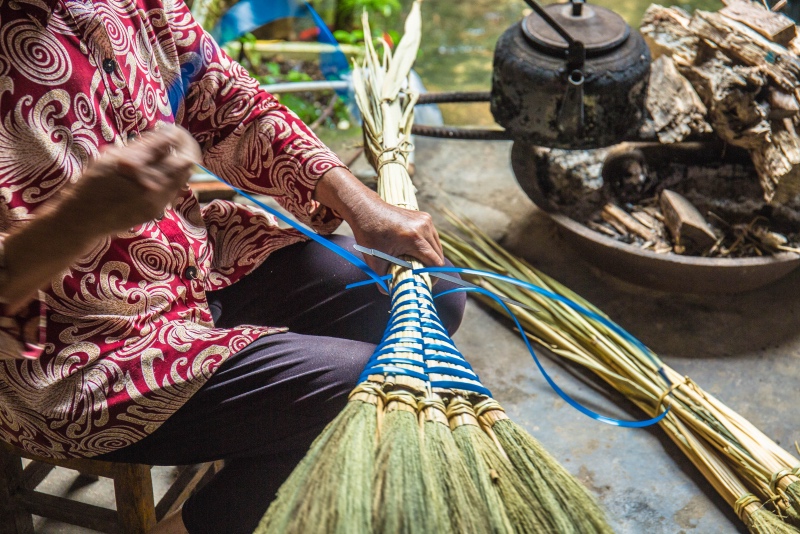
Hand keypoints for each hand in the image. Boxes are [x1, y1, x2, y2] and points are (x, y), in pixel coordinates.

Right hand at [68, 124, 201, 234]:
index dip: (176, 135)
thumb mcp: (110, 157)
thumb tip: (164, 135)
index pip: (170, 145)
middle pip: (185, 163)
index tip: (172, 130)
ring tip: (164, 157)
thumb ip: (139, 147)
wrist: (84, 219)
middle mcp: (151, 185)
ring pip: (182, 177)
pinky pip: (173, 189)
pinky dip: (171, 177)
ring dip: (178, 164)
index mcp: (135, 166)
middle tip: (174, 142)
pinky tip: (158, 173)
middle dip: (183, 149)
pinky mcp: (157, 210)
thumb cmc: (92, 184)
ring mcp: (156, 200)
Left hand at [348, 200, 444, 276]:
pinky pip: (432, 238)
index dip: (433, 276)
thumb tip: (390, 295)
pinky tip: (416, 252)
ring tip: (418, 265)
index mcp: (413, 238)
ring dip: (431, 257)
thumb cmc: (369, 235)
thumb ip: (383, 281)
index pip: (435, 262)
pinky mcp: (425, 217)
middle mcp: (423, 227)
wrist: (366, 209)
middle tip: (421, 277)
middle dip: (431, 268)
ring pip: (437, 246)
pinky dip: (428, 247)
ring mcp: (426, 220)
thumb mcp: (374, 262)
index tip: (426, 283)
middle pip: (439, 255)